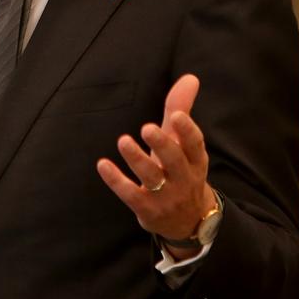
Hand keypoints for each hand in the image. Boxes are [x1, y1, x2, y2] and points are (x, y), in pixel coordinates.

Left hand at [96, 74, 216, 254]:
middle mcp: (184, 179)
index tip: (178, 116)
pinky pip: (130, 194)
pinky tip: (103, 164)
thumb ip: (182, 110)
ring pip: (152, 177)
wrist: (186, 221)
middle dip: (162, 144)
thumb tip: (190, 77)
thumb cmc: (180, 171)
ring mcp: (166, 197)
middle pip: (175, 161)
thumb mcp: (184, 145)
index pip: (195, 145)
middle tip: (147, 128)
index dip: (188, 131)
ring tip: (123, 141)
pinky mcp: (147, 209)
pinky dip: (116, 180)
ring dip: (137, 159)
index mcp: (195, 161)